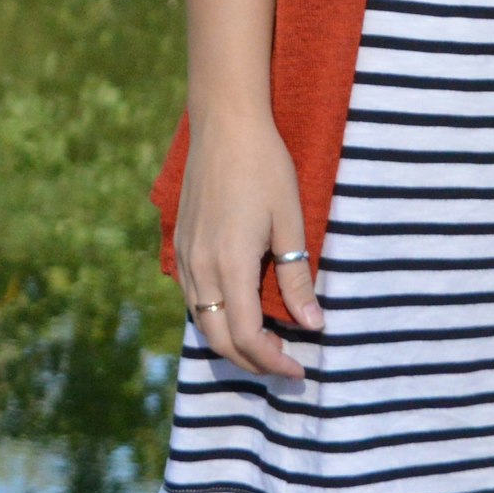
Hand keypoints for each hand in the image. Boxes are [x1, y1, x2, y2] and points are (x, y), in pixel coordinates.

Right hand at [174, 111, 318, 380]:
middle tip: (284, 366)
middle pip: (218, 338)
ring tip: (264, 346)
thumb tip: (312, 325)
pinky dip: (214, 316)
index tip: (298, 369)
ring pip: (201, 319)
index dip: (272, 361)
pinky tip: (237, 310)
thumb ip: (297, 278)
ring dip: (230, 342)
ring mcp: (185, 254)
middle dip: (250, 361)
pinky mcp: (181, 242)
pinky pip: (193, 296)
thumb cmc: (264, 166)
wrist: (224, 123)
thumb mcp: (290, 222)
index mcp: (230, 264)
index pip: (246, 336)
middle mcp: (200, 266)